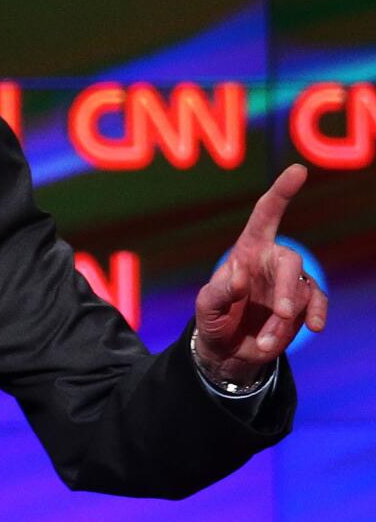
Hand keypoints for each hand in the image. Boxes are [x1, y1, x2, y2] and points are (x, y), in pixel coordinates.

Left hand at [193, 164, 328, 383]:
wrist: (227, 351)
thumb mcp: (206, 306)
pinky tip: (314, 328)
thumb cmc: (214, 320)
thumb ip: (220, 292)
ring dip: (285, 320)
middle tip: (283, 314)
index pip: (265, 215)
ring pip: (300, 292)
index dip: (281, 192)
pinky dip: (315, 316)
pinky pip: (316, 304)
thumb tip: (240, 277)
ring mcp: (289, 284)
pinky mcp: (302, 304)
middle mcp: (271, 262)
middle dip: (288, 288)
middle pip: (290, 261)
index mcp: (247, 250)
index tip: (298, 170)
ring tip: (265, 342)